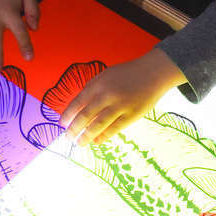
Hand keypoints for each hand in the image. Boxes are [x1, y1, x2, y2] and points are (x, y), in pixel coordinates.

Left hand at [61, 49, 185, 143]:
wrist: (153, 72)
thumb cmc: (126, 74)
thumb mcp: (105, 75)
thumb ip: (92, 89)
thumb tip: (78, 107)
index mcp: (98, 84)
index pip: (78, 102)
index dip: (68, 115)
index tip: (62, 124)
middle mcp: (107, 95)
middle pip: (85, 116)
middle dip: (74, 129)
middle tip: (68, 137)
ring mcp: (120, 106)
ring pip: (98, 125)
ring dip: (87, 136)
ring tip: (80, 143)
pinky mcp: (132, 115)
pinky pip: (114, 129)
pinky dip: (104, 136)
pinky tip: (97, 141)